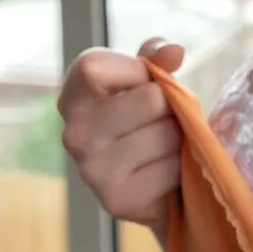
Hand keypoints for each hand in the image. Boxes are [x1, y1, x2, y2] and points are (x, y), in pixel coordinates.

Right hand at [58, 37, 185, 230]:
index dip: (135, 70)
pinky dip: (179, 169)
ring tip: (164, 147)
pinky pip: (172, 168)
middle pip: (150, 99)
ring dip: (178, 139)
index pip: (94, 67)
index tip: (144, 83)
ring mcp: (92, 170)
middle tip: (161, 121)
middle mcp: (73, 134)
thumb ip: (156, 59)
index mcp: (73, 97)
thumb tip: (173, 51)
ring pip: (166, 134)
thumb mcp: (148, 82)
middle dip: (169, 107)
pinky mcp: (117, 200)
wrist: (155, 185)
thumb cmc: (148, 120)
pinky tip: (164, 173)